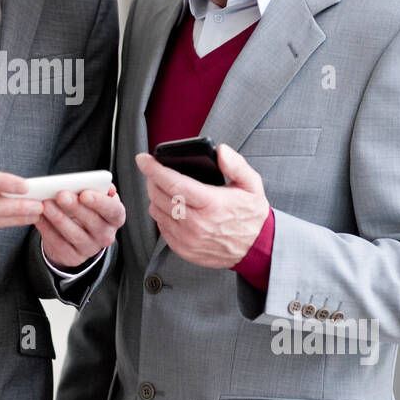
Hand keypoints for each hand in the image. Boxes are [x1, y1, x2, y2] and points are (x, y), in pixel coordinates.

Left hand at [35, 183, 124, 269]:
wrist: (74, 232)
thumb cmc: (85, 208)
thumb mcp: (93, 197)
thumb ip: (97, 188)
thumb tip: (101, 183)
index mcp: (115, 217)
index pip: (113, 210)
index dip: (100, 202)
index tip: (84, 193)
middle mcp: (106, 235)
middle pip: (93, 222)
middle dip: (75, 207)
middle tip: (60, 195)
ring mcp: (90, 249)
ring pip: (74, 234)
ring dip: (59, 218)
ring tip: (46, 204)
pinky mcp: (73, 257)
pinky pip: (59, 244)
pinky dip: (47, 229)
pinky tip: (39, 217)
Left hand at [136, 143, 268, 267]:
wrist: (257, 247)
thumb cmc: (251, 215)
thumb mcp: (251, 184)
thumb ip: (236, 165)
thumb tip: (220, 151)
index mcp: (211, 204)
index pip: (173, 182)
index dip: (153, 169)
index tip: (143, 159)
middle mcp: (197, 223)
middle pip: (159, 196)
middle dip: (152, 180)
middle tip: (155, 172)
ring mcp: (188, 239)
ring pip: (156, 212)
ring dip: (155, 197)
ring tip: (164, 189)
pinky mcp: (183, 249)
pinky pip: (161, 228)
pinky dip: (161, 214)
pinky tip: (171, 208)